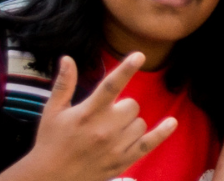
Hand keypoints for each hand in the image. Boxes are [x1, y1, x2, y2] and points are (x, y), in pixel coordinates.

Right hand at [2, 54, 177, 180]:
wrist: (52, 177)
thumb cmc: (51, 141)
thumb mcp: (52, 111)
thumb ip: (64, 84)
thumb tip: (68, 58)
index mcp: (87, 113)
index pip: (110, 86)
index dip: (126, 69)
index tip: (139, 55)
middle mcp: (104, 129)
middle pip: (132, 105)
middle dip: (122, 106)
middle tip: (105, 116)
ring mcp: (115, 146)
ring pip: (139, 123)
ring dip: (130, 123)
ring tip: (110, 131)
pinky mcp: (122, 161)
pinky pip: (149, 144)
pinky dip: (161, 133)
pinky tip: (171, 122)